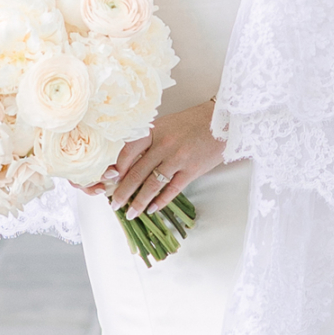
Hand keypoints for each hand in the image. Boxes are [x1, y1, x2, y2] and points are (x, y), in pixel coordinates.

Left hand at [100, 101, 229, 218]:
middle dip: (123, 192)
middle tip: (114, 204)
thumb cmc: (194, 122)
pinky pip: (172, 190)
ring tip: (130, 213)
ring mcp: (178, 159)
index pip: (128, 151)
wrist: (223, 121)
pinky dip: (160, 202)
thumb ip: (150, 141)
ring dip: (139, 202)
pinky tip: (152, 209)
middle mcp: (164, 145)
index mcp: (155, 131)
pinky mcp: (192, 170)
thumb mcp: (167, 125)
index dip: (118, 168)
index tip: (110, 180)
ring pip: (152, 185)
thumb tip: (132, 164)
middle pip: (137, 172)